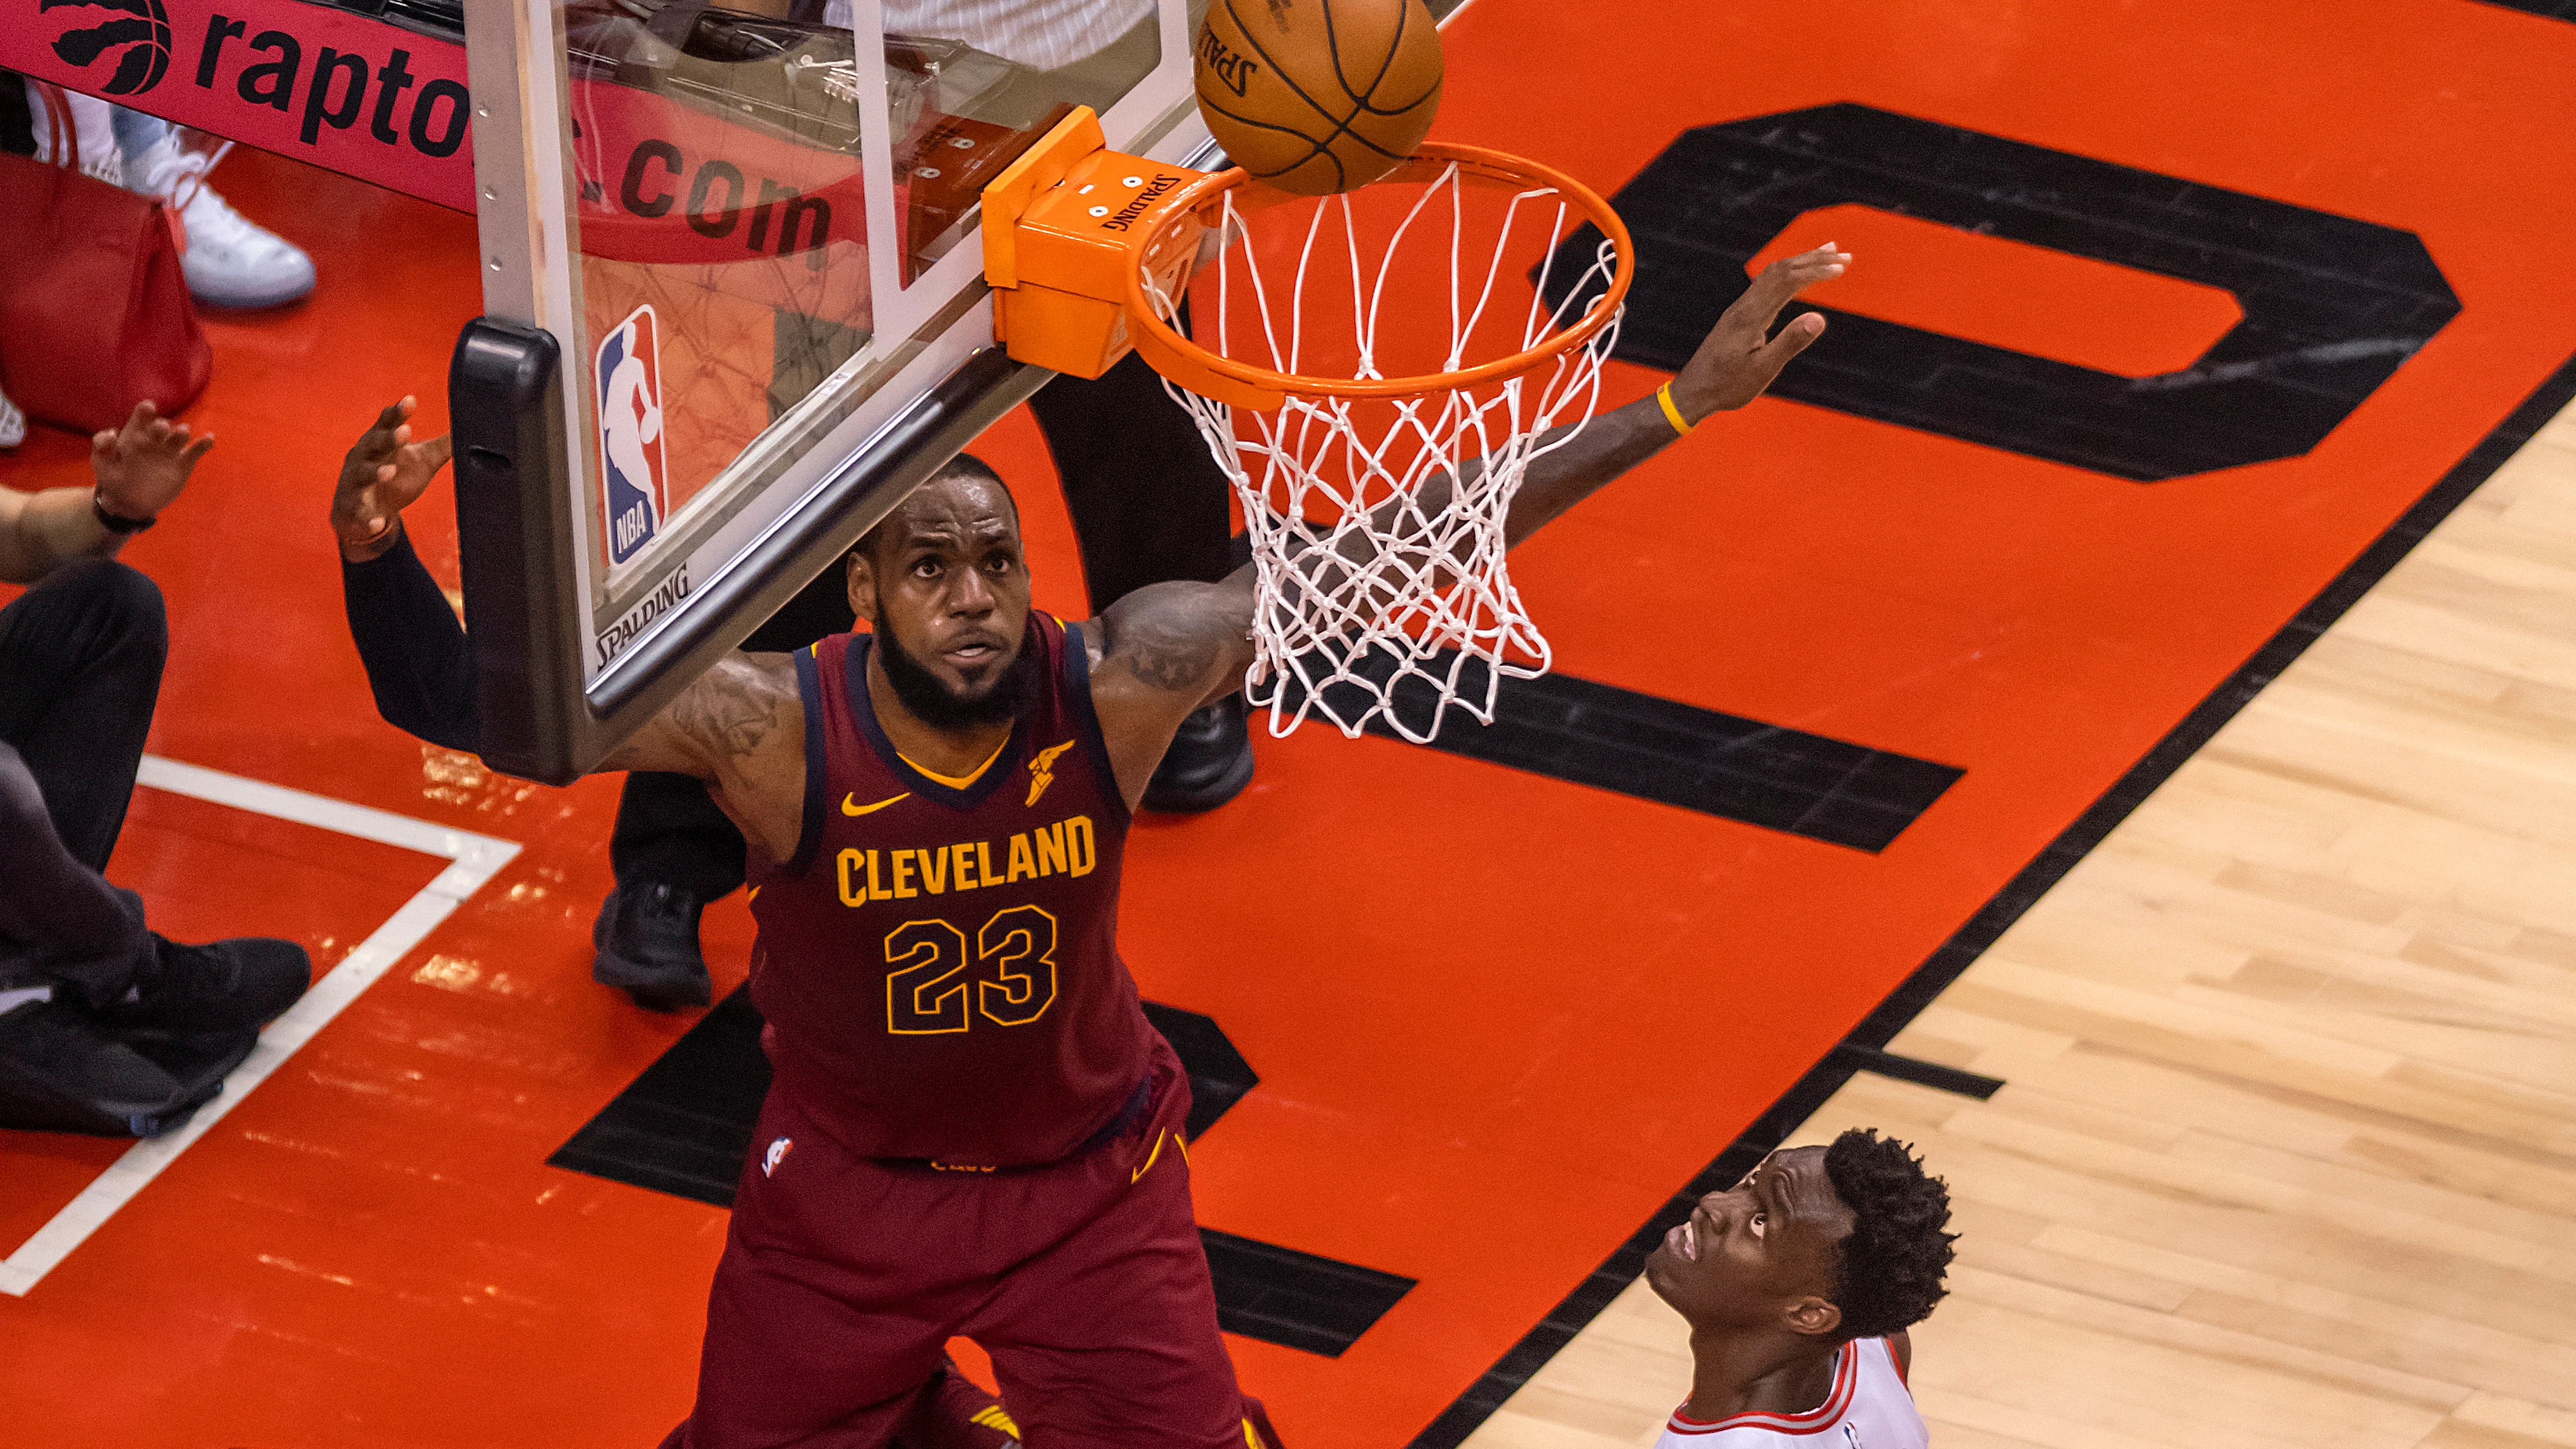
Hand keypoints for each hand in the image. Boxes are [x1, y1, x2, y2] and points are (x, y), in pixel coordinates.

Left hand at [91, 401, 213, 521]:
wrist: (129, 503)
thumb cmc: (112, 479)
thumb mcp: (101, 464)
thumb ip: (101, 446)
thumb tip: (113, 433)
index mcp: (134, 435)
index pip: (141, 417)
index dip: (145, 411)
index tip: (148, 407)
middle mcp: (154, 439)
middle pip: (161, 426)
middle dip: (162, 425)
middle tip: (162, 428)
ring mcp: (169, 451)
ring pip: (179, 436)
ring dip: (182, 432)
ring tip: (182, 433)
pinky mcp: (183, 463)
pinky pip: (195, 451)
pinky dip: (204, 443)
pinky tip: (209, 438)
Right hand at [334, 396, 452, 560]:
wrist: (365, 513)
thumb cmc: (396, 478)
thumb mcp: (422, 461)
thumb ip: (442, 446)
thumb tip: (469, 428)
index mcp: (380, 442)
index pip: (387, 422)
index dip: (398, 412)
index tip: (410, 400)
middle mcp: (363, 457)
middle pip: (374, 443)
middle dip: (388, 438)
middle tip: (405, 433)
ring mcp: (355, 483)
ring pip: (362, 474)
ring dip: (376, 472)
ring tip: (390, 472)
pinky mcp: (352, 509)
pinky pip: (359, 513)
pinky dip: (368, 517)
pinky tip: (378, 522)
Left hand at [1667, 243, 1848, 419]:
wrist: (1693, 391)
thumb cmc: (1728, 386)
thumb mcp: (1762, 370)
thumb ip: (1790, 343)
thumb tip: (1819, 318)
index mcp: (1751, 316)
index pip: (1787, 281)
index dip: (1815, 271)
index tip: (1841, 267)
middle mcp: (1744, 306)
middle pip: (1781, 270)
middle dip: (1814, 259)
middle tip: (1845, 254)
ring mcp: (1739, 308)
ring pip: (1772, 274)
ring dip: (1801, 261)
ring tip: (1827, 253)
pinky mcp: (1738, 315)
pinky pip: (1765, 284)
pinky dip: (1786, 273)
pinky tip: (1796, 275)